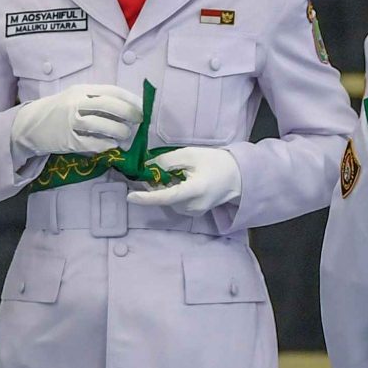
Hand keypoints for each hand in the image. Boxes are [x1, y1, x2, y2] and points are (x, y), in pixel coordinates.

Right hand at [8, 83, 142, 167]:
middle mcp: (75, 102)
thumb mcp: (75, 97)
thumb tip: (128, 107)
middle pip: (108, 105)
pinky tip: (112, 145)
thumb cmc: (59, 110)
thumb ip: (96, 99)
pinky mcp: (66, 139)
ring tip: (125, 135)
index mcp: (80, 89)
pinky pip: (90, 143)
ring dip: (118, 130)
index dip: (130, 98)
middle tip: (139, 121)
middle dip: (128, 113)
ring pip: (100, 124)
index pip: (111, 90)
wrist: (30, 125)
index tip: (143, 106)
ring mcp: (69, 121)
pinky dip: (104, 145)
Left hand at [127, 145, 242, 215]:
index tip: (130, 197)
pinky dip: (170, 192)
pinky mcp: (194, 213)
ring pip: (168, 201)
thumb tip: (148, 167)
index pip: (167, 197)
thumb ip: (167, 161)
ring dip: (162, 188)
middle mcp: (193, 206)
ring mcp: (194, 212)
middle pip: (165, 198)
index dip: (147, 197)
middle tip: (150, 170)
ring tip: (172, 173)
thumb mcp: (190, 154)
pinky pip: (175, 203)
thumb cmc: (215, 162)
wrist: (237, 176)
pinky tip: (178, 181)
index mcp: (195, 191)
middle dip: (154, 186)